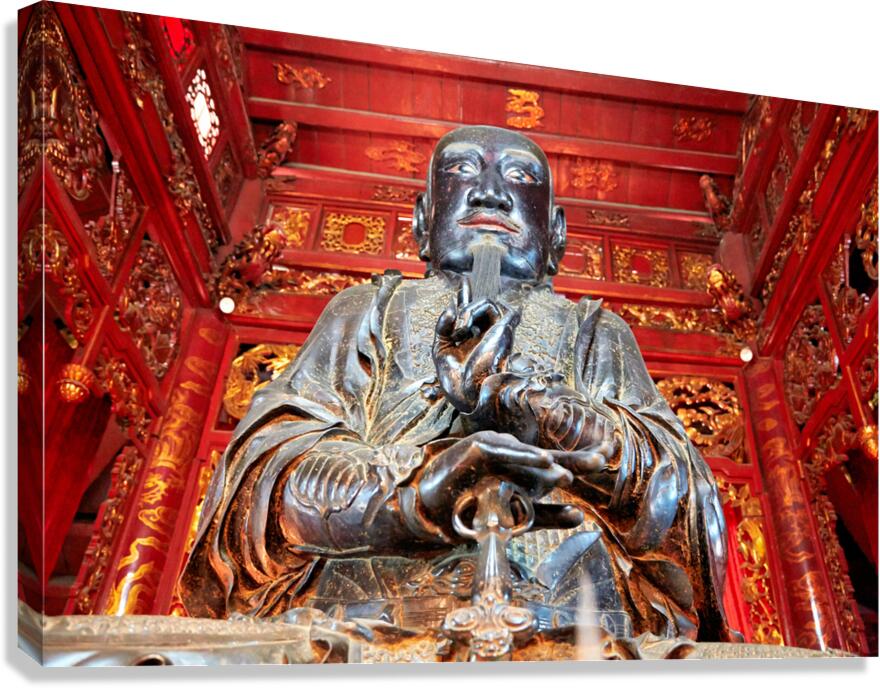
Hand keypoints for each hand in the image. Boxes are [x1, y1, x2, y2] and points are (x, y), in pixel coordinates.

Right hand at [416, 431, 585, 537]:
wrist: (434, 510)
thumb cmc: (473, 510)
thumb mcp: (515, 517)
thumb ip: (546, 516)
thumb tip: (580, 516)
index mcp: (527, 474)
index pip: (559, 466)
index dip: (583, 460)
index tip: (610, 453)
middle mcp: (516, 459)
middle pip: (549, 458)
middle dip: (575, 457)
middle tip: (602, 455)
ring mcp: (496, 451)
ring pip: (526, 456)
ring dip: (545, 463)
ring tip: (566, 474)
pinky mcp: (476, 449)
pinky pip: (501, 453)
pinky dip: (519, 456)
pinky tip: (537, 460)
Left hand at [432, 288, 518, 412]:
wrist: (469, 393)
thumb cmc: (455, 379)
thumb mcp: (440, 349)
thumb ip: (442, 327)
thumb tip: (451, 307)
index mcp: (470, 338)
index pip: (469, 310)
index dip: (466, 295)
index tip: (464, 281)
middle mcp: (484, 333)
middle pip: (476, 304)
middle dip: (462, 311)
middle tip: (455, 331)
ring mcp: (495, 331)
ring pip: (486, 303)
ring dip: (469, 311)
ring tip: (461, 330)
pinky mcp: (504, 332)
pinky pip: (503, 310)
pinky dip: (482, 310)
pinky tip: (469, 326)